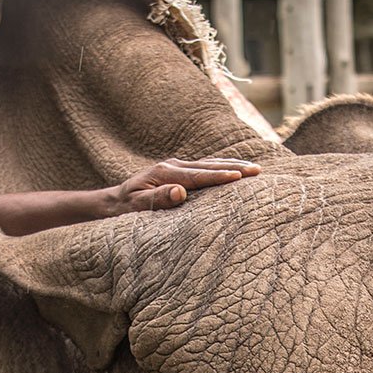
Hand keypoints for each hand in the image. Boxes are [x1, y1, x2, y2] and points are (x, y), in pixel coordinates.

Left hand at [109, 157, 260, 213]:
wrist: (114, 202)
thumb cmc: (125, 209)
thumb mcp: (138, 207)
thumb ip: (158, 198)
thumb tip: (180, 192)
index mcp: (165, 173)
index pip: (198, 175)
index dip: (219, 176)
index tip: (238, 177)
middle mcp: (173, 166)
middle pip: (209, 165)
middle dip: (234, 168)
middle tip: (257, 171)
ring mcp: (177, 166)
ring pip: (210, 163)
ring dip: (232, 165)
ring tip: (254, 169)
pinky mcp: (179, 171)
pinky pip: (205, 167)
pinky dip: (222, 167)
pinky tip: (236, 169)